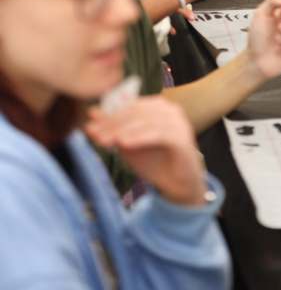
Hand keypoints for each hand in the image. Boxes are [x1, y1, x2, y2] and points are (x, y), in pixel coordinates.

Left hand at [85, 97, 205, 205]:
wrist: (179, 184)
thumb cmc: (155, 161)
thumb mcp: (130, 144)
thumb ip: (114, 129)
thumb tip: (92, 113)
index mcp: (157, 106)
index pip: (129, 106)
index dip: (109, 114)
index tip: (89, 124)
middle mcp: (169, 109)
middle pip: (136, 112)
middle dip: (112, 123)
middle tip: (93, 133)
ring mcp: (177, 122)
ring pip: (145, 121)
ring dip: (121, 130)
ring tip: (103, 140)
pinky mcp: (182, 137)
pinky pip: (158, 134)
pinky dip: (139, 137)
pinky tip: (123, 143)